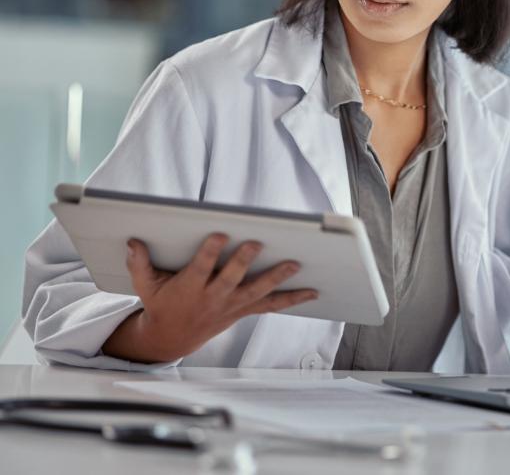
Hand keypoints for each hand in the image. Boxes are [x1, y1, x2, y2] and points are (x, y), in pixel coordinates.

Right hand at [102, 233, 317, 362]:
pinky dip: (291, 299)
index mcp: (189, 289)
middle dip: (244, 262)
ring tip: (295, 264)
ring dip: (277, 278)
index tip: (219, 234)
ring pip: (257, 292)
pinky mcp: (243, 310)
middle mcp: (213, 298)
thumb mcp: (145, 286)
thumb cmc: (161, 305)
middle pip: (232, 279)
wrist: (171, 339)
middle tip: (256, 244)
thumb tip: (132, 241)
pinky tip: (311, 292)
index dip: (209, 252)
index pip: (200, 268)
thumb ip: (140, 264)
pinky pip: (271, 305)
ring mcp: (231, 306)